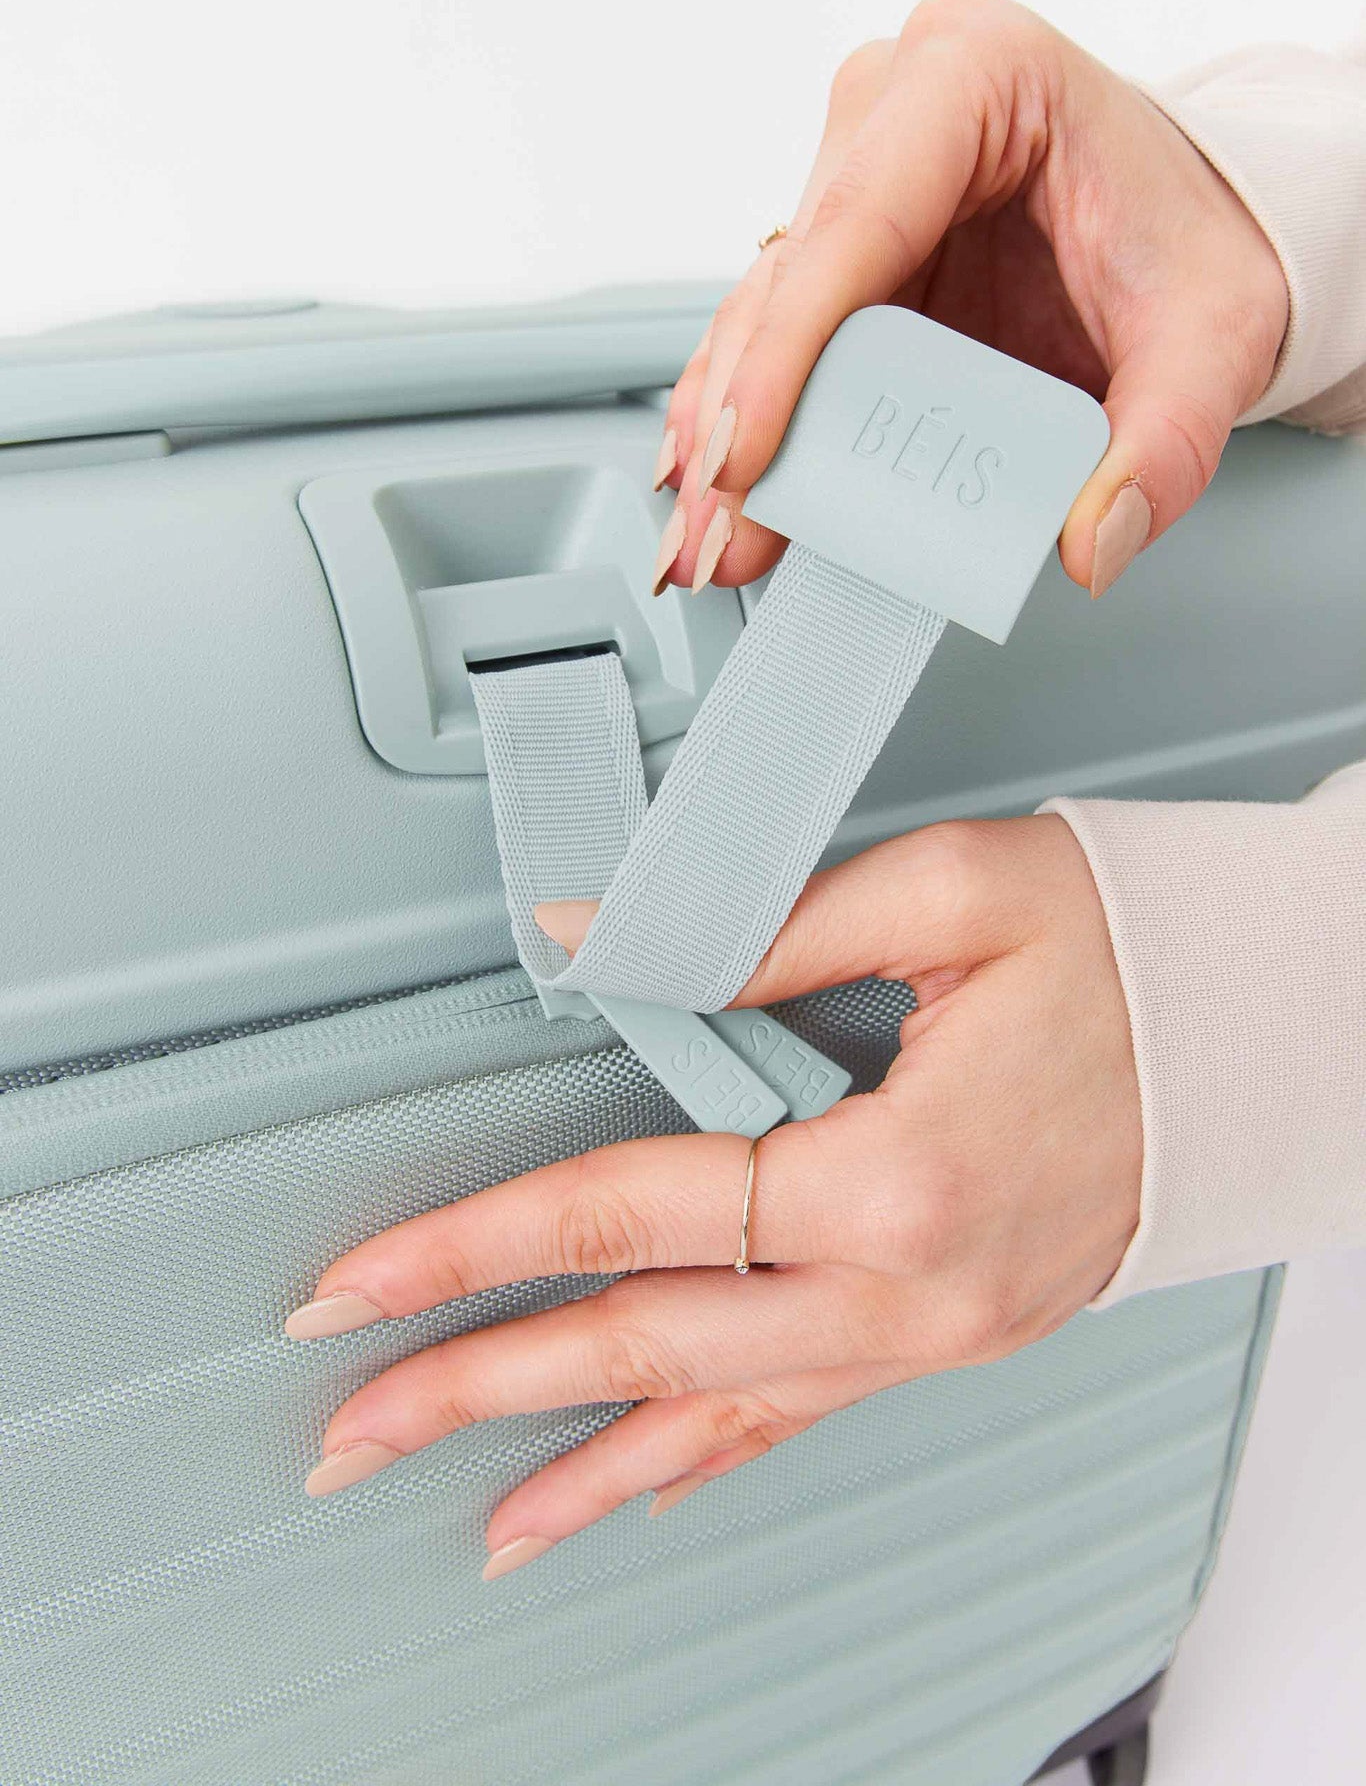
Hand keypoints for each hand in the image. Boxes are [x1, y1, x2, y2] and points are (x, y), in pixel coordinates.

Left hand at [286, 816, 1141, 1577]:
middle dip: (476, 1388)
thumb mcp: (954, 893)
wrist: (1278, 1032)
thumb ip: (755, 922)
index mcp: (897, 1175)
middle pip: (646, 1348)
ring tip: (462, 1510)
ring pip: (717, 1417)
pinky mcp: (954, 1331)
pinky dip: (703, 1463)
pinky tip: (634, 1495)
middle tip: (348, 1426)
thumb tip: (603, 935)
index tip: (362, 1282)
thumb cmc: (1140, 952)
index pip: (630, 1216)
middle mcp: (910, 1288)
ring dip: (575, 1469)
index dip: (474, 1246)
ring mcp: (936, 1330)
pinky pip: (802, 1417)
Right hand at [652, 0, 1287, 599]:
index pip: (857, 219)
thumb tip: (1094, 539)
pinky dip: (745, 415)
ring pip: (762, 311)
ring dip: (725, 430)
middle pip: (791, 277)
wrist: (1208, 219)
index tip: (750, 455)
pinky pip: (775, 332)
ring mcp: (859, 171)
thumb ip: (1169, 443)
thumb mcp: (1215, 338)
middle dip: (742, 417)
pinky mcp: (847, 246)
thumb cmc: (1194, 237)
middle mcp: (897, 106)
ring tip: (713, 537)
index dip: (787, 352)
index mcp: (982, 71)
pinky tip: (718, 489)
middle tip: (727, 531)